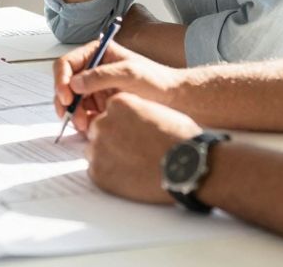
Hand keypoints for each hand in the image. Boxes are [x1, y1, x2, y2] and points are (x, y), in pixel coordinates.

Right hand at [53, 40, 178, 133]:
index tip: (66, 96)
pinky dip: (82, 121)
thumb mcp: (129, 73)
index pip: (67, 63)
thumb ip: (101, 76)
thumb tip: (75, 82)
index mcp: (98, 53)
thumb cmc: (157, 81)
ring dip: (74, 114)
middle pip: (65, 84)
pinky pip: (83, 113)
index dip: (61, 80)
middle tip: (70, 116)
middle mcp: (93, 69)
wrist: (174, 100)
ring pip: (72, 101)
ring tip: (84, 125)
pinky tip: (90, 126)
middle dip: (66, 101)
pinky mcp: (100, 104)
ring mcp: (96, 88)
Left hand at [85, 92, 201, 203]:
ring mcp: (98, 148)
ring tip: (133, 165)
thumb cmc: (180, 139)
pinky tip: (130, 177)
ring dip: (109, 157)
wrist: (188, 168)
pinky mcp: (98, 172)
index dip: (122, 125)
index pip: (110, 112)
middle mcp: (103, 123)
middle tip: (133, 152)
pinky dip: (110, 176)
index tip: (133, 134)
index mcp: (118, 104)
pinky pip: (97, 171)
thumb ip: (136, 112)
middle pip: (99, 130)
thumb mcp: (158, 111)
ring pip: (95, 151)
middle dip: (112, 140)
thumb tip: (129, 120)